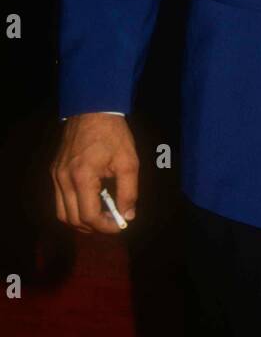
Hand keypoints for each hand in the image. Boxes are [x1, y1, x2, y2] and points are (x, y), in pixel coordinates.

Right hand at [51, 113, 138, 234]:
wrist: (92, 109)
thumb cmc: (113, 134)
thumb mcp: (128, 162)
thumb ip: (129, 192)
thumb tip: (128, 216)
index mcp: (82, 177)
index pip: (88, 216)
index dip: (105, 227)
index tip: (121, 225)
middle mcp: (63, 179)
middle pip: (72, 219)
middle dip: (93, 227)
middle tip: (112, 223)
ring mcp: (56, 175)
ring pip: (62, 213)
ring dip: (81, 220)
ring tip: (102, 215)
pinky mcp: (54, 171)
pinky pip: (60, 199)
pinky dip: (74, 207)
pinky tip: (92, 201)